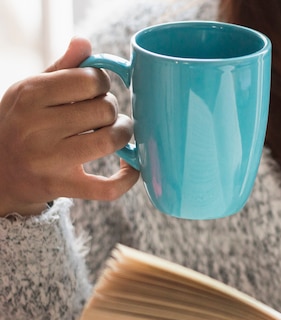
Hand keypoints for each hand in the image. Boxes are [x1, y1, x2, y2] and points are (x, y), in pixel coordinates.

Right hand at [0, 37, 138, 216]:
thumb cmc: (22, 124)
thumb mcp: (31, 91)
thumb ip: (61, 68)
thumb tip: (85, 43)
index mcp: (31, 94)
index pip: (91, 79)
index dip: (102, 84)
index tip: (96, 91)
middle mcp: (37, 126)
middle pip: (105, 109)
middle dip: (111, 110)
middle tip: (102, 116)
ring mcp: (49, 159)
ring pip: (111, 139)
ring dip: (122, 135)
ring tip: (115, 133)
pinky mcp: (62, 186)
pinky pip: (109, 187)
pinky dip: (128, 177)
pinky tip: (130, 166)